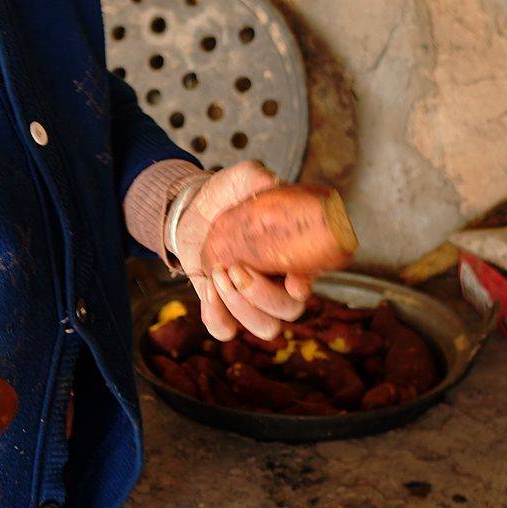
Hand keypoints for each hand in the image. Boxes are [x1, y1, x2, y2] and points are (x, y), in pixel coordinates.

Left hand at [173, 161, 313, 341]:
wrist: (194, 211)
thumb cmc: (228, 196)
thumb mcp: (242, 179)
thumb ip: (257, 177)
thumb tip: (270, 183)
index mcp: (295, 255)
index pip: (313, 279)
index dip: (306, 286)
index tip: (294, 281)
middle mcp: (280, 284)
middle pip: (289, 311)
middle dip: (262, 295)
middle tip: (236, 267)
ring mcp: (254, 301)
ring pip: (266, 328)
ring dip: (240, 306)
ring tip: (219, 274)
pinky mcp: (226, 309)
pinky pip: (228, 331)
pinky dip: (217, 317)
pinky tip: (208, 290)